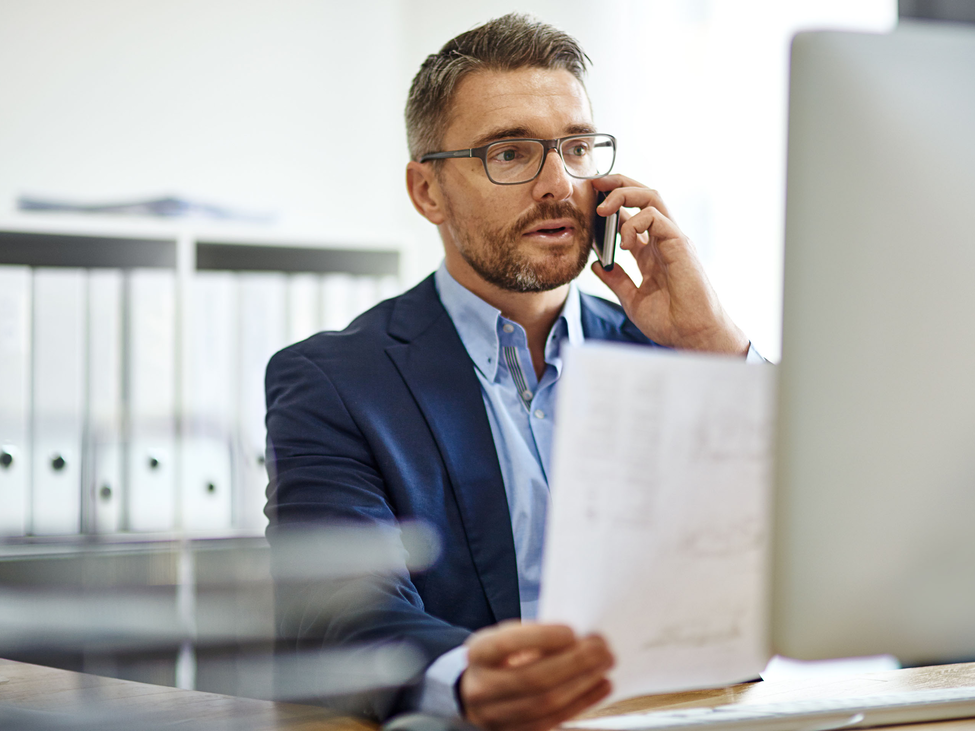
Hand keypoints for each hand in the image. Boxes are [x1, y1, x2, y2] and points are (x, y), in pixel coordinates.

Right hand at [458, 622, 613, 730]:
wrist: (473, 689)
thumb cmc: (499, 657)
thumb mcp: (505, 637)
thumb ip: (534, 637)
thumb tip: (578, 639)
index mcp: (478, 655)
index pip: (507, 645)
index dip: (540, 638)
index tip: (571, 631)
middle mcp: (481, 688)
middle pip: (532, 678)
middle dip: (573, 663)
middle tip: (601, 649)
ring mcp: (496, 716)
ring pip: (545, 704)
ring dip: (582, 684)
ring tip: (604, 666)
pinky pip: (553, 721)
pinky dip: (581, 704)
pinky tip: (600, 686)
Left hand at [590, 176, 748, 354]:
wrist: (691, 336)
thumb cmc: (670, 321)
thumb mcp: (632, 299)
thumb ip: (616, 280)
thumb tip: (597, 264)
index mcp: (652, 252)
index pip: (632, 216)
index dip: (612, 204)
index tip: (590, 201)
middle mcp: (663, 241)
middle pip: (643, 197)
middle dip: (617, 184)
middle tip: (594, 184)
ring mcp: (672, 239)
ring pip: (651, 197)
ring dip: (624, 194)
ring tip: (602, 208)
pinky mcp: (679, 243)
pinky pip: (656, 216)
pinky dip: (635, 222)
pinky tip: (624, 242)